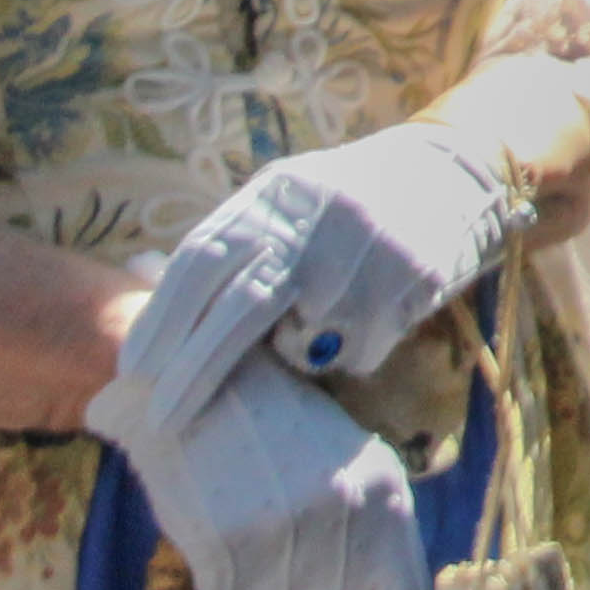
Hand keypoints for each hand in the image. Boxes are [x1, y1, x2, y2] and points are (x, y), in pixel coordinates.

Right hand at [84, 354, 431, 589]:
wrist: (207, 366)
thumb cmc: (286, 432)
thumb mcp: (358, 480)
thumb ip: (386, 563)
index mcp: (388, 501)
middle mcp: (348, 519)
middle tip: (283, 533)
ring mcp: (288, 529)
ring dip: (258, 582)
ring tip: (253, 508)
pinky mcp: (229, 536)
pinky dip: (216, 566)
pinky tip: (218, 508)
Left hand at [119, 120, 523, 432]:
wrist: (456, 170)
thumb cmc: (352, 199)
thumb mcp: (288, 200)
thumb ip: (237, 243)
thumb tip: (150, 296)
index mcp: (277, 194)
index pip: (203, 259)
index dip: (163, 318)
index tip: (134, 369)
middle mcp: (319, 218)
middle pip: (242, 306)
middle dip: (195, 371)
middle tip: (164, 418)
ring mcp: (367, 250)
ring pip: (304, 341)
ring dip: (297, 354)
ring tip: (316, 329)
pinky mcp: (410, 281)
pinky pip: (357, 351)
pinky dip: (349, 353)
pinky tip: (367, 320)